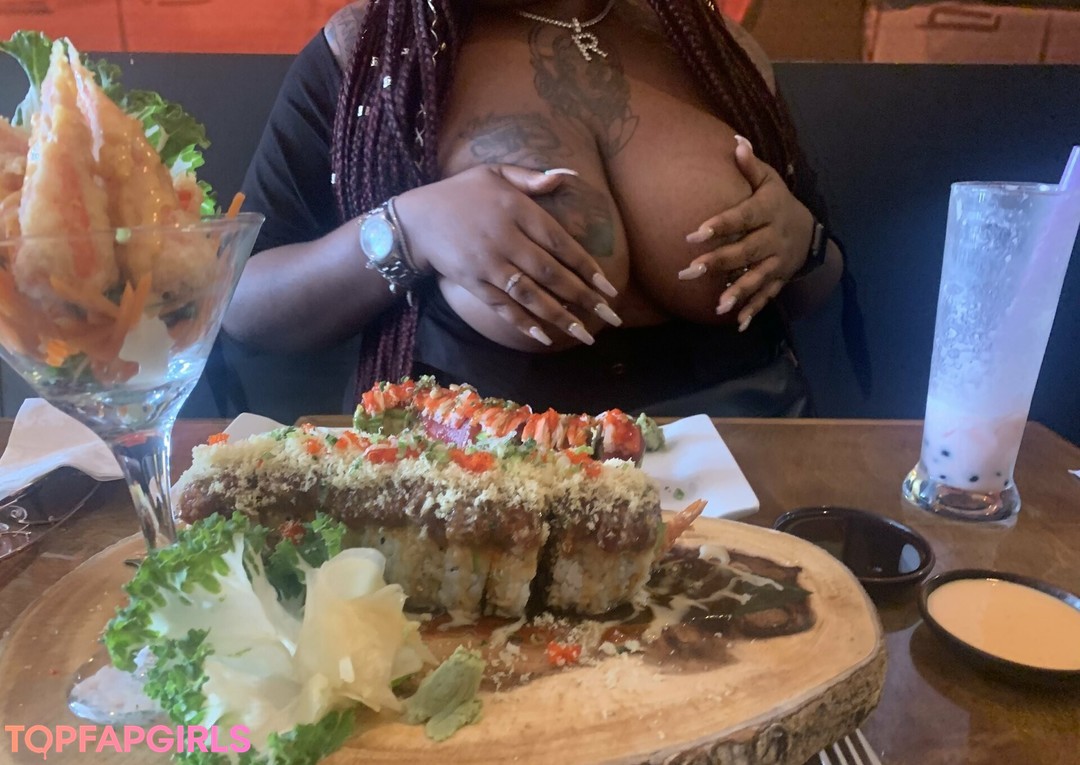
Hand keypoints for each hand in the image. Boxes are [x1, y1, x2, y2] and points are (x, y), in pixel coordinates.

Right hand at [395, 164, 619, 345]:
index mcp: (517, 210)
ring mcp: (488, 264)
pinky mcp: (473, 283)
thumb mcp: (494, 173)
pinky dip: (524, 323)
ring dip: (560, 316)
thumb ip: (532, 177)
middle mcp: (506, 238)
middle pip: (551, 273)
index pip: (560, 242)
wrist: (415, 220)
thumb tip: (570, 175)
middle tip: (610, 317)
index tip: (609, 287)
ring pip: (531, 295)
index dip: (587, 266)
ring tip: (585, 334)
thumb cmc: (460, 194)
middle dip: (583, 297)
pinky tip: (545, 337)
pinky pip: (503, 307)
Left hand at [680, 136, 813, 329]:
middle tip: (691, 272)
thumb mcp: (770, 182)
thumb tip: (736, 142)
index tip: (694, 234)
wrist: (811, 231)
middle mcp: (774, 239)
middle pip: (745, 251)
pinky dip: (755, 311)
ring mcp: (777, 262)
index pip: (742, 218)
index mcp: (768, 211)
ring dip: (738, 293)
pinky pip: (767, 297)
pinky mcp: (778, 280)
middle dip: (719, 263)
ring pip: (757, 278)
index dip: (720, 225)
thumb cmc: (779, 203)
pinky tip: (739, 324)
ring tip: (718, 306)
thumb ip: (750, 167)